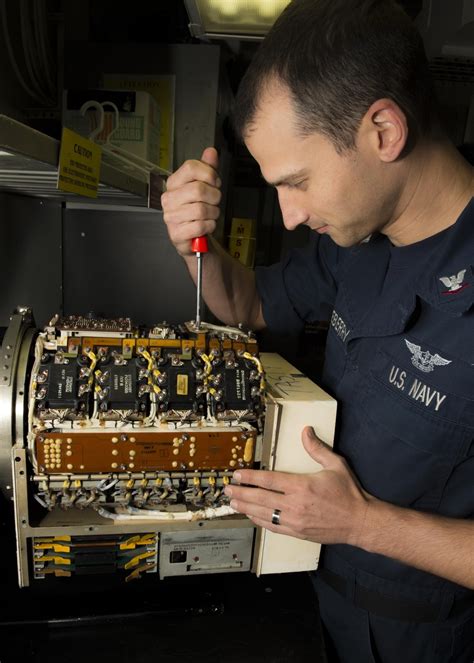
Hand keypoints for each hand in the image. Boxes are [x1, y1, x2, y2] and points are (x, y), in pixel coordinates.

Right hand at [161, 147, 221, 256]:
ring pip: (201, 209)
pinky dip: (209, 226)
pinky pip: (200, 226)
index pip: (191, 167)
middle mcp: (168, 199)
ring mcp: (170, 217)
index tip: (215, 183)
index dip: (209, 174)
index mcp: (174, 183)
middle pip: (198, 189)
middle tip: (214, 202)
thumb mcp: (205, 186)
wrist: (194, 237)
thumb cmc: (199, 210)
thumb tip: (211, 151)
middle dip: (214, 197)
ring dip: (213, 213)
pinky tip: (206, 226)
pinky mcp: (176, 234)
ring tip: (210, 215)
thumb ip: (207, 169)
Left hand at [224, 426, 374, 546]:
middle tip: (227, 489)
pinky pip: (272, 527)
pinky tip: (251, 516)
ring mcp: (295, 521)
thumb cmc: (348, 493)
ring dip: (245, 508)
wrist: (359, 522)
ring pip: (263, 514)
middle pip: (260, 498)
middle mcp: (295, 505)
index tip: (237, 475)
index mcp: (302, 486)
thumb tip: (306, 431)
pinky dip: (259, 521)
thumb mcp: (335, 465)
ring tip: (232, 502)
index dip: (250, 477)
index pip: (269, 480)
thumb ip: (317, 448)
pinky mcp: (297, 532)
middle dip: (241, 493)